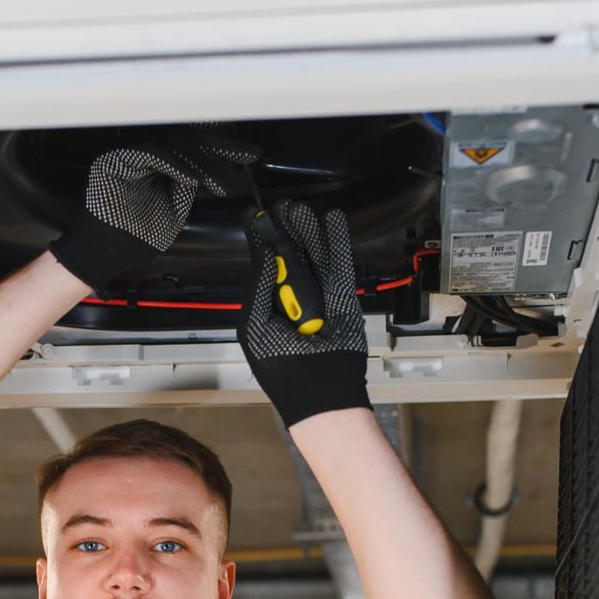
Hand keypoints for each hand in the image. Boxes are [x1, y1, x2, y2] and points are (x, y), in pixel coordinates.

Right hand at [48, 140, 255, 292]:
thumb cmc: (132, 238)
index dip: (221, 152)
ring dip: (200, 162)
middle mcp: (141, 155)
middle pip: (185, 140)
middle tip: (246, 155)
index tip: (248, 157)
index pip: (191, 150)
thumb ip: (186, 189)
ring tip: (219, 182)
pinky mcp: (116, 160)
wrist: (104, 254)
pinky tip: (192, 178)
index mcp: (155, 166)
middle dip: (220, 148)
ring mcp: (128, 155)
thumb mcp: (173, 211)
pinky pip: (151, 153)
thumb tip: (206, 172)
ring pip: (172, 144)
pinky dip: (174, 164)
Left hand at [240, 200, 371, 427]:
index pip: (263, 267)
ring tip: (300, 209)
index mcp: (266, 308)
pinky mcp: (343, 299)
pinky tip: (332, 221)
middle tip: (281, 207)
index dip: (261, 242)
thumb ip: (260, 285)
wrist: (318, 390)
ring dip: (308, 231)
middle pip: (290, 257)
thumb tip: (265, 251)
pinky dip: (337, 242)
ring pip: (314, 257)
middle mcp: (292, 301)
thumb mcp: (256, 324)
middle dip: (285, 231)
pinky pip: (340, 265)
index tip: (255, 217)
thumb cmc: (281, 367)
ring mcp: (319, 299)